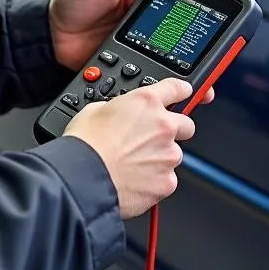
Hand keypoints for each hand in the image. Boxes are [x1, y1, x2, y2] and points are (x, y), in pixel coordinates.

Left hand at [49, 0, 212, 117]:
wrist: (46, 37)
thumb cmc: (69, 2)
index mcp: (139, 3)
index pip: (174, 10)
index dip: (191, 20)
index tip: (208, 28)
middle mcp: (141, 29)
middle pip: (176, 44)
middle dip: (196, 57)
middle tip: (211, 68)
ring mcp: (133, 51)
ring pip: (164, 66)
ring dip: (181, 78)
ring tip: (196, 88)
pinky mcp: (121, 70)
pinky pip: (143, 80)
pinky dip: (155, 88)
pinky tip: (165, 95)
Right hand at [63, 79, 206, 218]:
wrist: (81, 177)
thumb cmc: (85, 144)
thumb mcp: (96, 109)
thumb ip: (118, 108)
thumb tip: (119, 114)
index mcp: (147, 102)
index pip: (178, 88)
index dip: (180, 91)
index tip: (183, 94)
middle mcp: (163, 126)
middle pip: (186, 125)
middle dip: (175, 130)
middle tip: (153, 139)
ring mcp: (168, 155)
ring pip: (174, 155)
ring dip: (160, 158)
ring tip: (134, 165)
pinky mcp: (167, 182)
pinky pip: (167, 180)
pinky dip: (155, 181)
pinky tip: (135, 181)